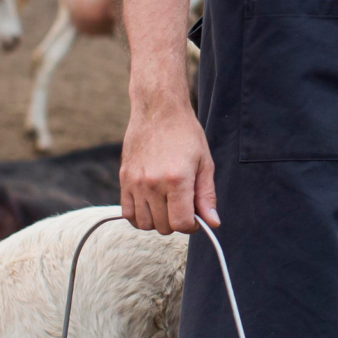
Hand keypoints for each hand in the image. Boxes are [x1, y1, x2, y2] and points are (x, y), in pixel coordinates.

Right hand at [120, 107, 218, 233]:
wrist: (158, 110)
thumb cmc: (185, 134)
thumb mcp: (204, 164)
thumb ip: (207, 196)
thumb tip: (213, 223)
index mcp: (177, 180)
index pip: (182, 223)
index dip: (192, 225)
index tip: (196, 217)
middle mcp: (153, 183)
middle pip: (164, 226)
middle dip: (177, 222)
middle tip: (183, 207)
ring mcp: (135, 182)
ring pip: (145, 224)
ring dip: (158, 221)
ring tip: (167, 205)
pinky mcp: (124, 179)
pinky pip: (127, 213)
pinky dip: (139, 216)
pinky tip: (151, 206)